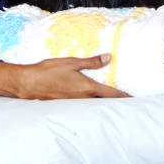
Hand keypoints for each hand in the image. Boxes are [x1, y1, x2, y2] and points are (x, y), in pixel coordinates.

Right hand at [0, 55, 127, 99]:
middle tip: (128, 102)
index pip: (112, 94)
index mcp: (87, 88)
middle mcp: (83, 99)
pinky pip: (84, 105)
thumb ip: (91, 62)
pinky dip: (92, 104)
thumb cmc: (48, 71)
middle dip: (116, 102)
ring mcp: (75, 103)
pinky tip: (91, 101)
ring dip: (104, 103)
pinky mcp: (67, 104)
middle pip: (105, 102)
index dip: (125, 97)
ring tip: (113, 102)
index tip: (135, 100)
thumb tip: (108, 58)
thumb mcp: (70, 62)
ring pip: (95, 105)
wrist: (28, 84)